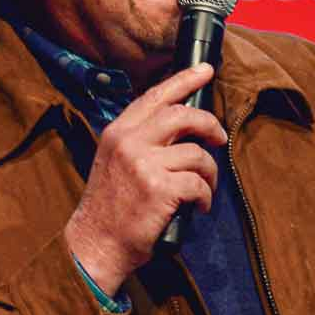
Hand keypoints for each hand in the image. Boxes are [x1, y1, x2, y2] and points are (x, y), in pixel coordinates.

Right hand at [64, 64, 227, 294]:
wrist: (95, 243)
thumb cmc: (111, 208)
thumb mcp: (115, 162)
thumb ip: (140, 141)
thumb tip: (181, 128)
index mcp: (118, 132)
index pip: (155, 96)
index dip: (184, 79)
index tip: (206, 70)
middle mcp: (129, 142)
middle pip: (183, 115)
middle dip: (209, 124)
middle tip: (219, 137)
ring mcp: (143, 163)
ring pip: (197, 153)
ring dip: (209, 173)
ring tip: (204, 188)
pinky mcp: (159, 188)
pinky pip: (198, 183)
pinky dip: (205, 197)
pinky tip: (198, 207)